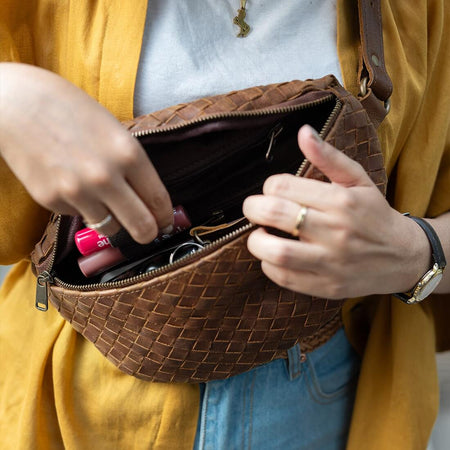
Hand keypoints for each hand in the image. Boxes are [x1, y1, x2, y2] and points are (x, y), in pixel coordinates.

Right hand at [0, 63, 172, 242]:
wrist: (14, 103)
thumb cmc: (68, 108)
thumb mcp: (113, 129)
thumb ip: (132, 165)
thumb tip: (147, 198)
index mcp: (128, 154)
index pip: (159, 201)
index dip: (166, 217)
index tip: (166, 223)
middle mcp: (105, 177)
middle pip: (142, 227)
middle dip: (149, 233)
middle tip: (148, 232)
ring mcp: (77, 192)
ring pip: (110, 229)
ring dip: (114, 221)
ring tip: (105, 202)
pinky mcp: (52, 201)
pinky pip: (79, 216)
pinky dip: (82, 207)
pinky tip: (71, 183)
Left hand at [243, 124, 430, 298]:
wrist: (402, 257)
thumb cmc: (374, 214)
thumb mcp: (357, 180)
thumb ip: (328, 156)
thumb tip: (303, 132)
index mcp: (340, 201)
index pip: (282, 187)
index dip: (269, 186)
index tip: (273, 191)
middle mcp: (335, 232)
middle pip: (274, 214)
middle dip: (252, 208)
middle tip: (254, 209)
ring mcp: (331, 262)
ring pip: (276, 252)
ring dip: (256, 241)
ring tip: (262, 233)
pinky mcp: (325, 286)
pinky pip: (283, 277)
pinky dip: (268, 264)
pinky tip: (275, 254)